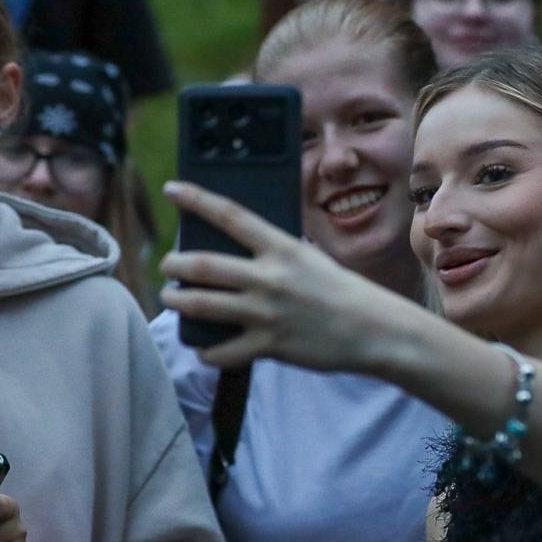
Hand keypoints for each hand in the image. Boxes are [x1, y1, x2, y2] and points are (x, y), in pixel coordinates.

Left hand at [161, 180, 404, 372]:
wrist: (374, 329)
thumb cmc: (341, 291)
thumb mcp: (310, 258)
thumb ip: (277, 253)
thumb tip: (240, 250)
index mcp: (282, 248)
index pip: (231, 216)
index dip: (197, 200)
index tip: (172, 189)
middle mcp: (270, 278)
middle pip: (203, 265)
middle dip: (174, 264)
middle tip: (168, 265)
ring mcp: (267, 313)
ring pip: (202, 305)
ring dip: (177, 301)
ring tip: (170, 297)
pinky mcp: (269, 345)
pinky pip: (222, 351)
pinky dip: (206, 350)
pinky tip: (204, 347)